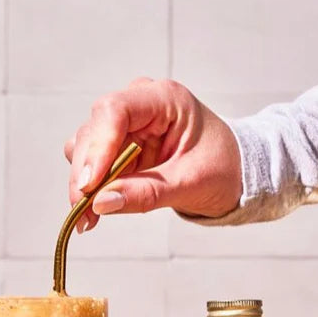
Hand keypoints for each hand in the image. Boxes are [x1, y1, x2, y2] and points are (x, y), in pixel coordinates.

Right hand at [64, 78, 242, 230]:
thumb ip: (147, 193)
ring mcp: (126, 124)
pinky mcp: (118, 145)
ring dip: (83, 181)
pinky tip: (95, 209)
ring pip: (85, 145)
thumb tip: (101, 203)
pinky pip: (91, 161)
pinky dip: (89, 186)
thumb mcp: (191, 184)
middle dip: (85, 172)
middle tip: (83, 211)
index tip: (90, 185)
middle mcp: (140, 105)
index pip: (115, 110)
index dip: (98, 147)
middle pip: (94, 130)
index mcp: (165, 100)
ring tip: (89, 216)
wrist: (234, 173)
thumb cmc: (223, 169)